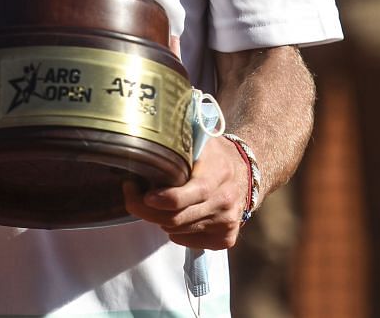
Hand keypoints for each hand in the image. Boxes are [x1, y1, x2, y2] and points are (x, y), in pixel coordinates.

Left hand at [123, 136, 248, 248]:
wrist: (248, 172)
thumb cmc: (216, 154)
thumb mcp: (202, 140)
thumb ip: (179, 142)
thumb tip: (146, 139)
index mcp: (217, 176)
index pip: (184, 197)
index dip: (160, 199)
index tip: (141, 193)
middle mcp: (223, 204)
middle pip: (176, 219)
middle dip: (147, 211)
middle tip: (131, 197)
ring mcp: (226, 223)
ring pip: (180, 231)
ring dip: (160, 219)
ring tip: (152, 204)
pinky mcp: (226, 239)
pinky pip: (190, 241)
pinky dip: (176, 232)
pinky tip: (173, 215)